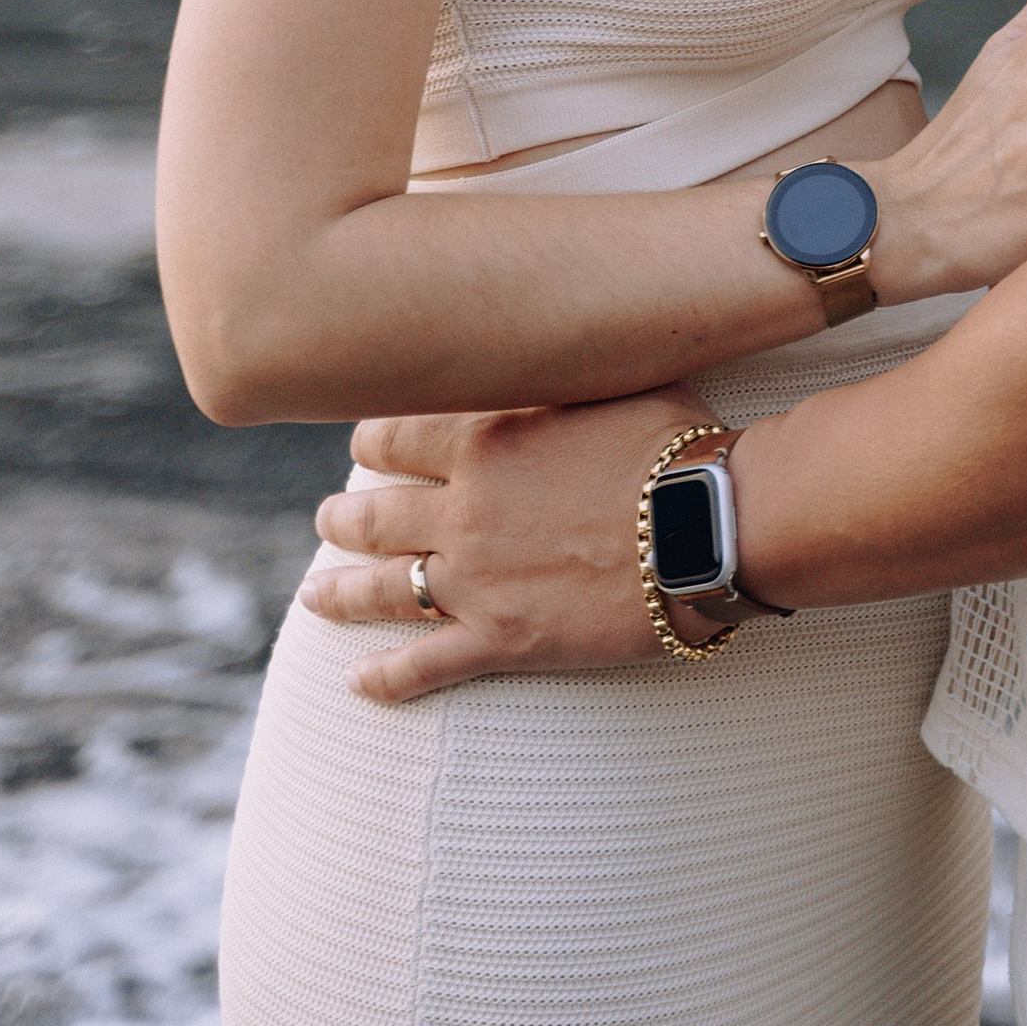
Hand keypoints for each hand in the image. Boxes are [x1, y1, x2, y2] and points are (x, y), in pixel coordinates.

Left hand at [299, 391, 711, 701]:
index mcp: (483, 441)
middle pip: (373, 516)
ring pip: (383, 589)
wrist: (711, 526)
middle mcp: (463, 510)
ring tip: (315, 594)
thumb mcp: (609, 382)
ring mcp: (476, 580)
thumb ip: (554, 375)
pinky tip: (356, 682)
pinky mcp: (502, 640)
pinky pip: (424, 665)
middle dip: (341, 519)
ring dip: (340, 591)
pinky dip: (384, 677)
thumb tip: (540, 343)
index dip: (370, 444)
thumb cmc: (676, 443)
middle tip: (326, 521)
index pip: (393, 439)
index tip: (363, 449)